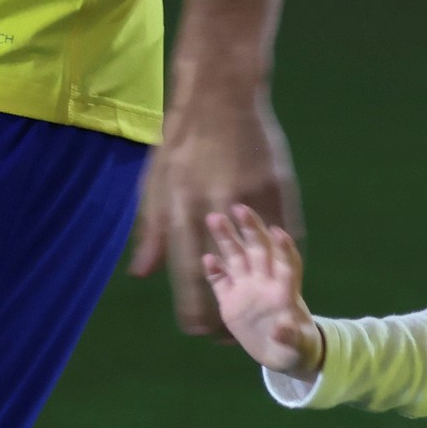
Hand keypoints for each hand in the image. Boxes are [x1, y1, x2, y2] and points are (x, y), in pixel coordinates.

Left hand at [131, 77, 298, 334]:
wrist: (221, 96)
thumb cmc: (179, 142)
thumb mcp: (155, 185)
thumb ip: (152, 233)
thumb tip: (142, 275)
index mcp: (180, 216)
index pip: (189, 288)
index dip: (197, 319)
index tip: (202, 331)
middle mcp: (215, 215)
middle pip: (228, 286)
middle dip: (229, 317)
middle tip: (231, 331)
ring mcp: (250, 202)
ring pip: (261, 267)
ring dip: (261, 293)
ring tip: (258, 308)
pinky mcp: (278, 189)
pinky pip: (284, 239)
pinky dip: (281, 260)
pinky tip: (276, 271)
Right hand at [201, 203, 324, 379]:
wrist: (281, 351)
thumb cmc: (296, 345)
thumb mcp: (297, 346)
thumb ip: (289, 337)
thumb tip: (281, 329)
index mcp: (286, 290)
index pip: (287, 264)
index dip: (283, 249)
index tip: (278, 232)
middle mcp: (265, 282)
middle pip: (259, 250)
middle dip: (251, 229)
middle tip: (239, 208)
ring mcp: (246, 288)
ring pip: (236, 258)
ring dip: (226, 239)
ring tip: (214, 218)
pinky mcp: (230, 300)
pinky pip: (220, 282)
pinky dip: (213, 271)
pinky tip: (204, 259)